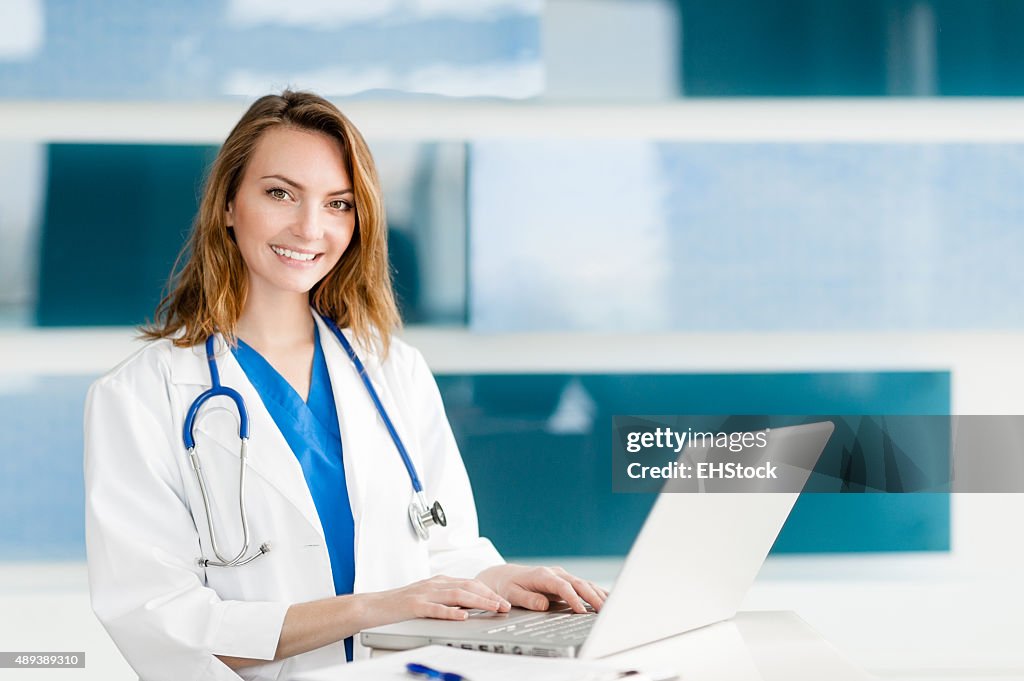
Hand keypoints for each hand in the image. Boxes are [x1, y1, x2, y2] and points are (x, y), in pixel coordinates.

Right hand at [369, 575, 511, 624]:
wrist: (372, 606)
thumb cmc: (399, 605)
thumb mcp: (427, 597)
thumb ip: (446, 599)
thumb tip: (468, 607)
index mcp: (438, 582)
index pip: (469, 583)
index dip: (488, 591)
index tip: (502, 600)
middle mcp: (434, 585)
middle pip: (468, 586)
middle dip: (489, 595)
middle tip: (505, 605)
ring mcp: (424, 594)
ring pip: (457, 594)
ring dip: (478, 601)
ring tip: (493, 608)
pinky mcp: (414, 606)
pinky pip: (436, 609)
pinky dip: (451, 612)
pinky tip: (463, 616)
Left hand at [475, 564, 609, 613]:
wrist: (506, 576)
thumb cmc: (508, 586)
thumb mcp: (512, 594)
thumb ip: (528, 599)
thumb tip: (544, 605)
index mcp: (543, 575)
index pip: (563, 586)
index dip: (573, 598)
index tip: (581, 611)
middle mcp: (555, 573)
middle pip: (579, 583)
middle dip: (593, 597)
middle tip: (605, 611)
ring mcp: (562, 575)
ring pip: (585, 584)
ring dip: (598, 595)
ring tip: (611, 608)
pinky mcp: (566, 581)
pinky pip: (584, 586)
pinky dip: (596, 592)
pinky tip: (607, 600)